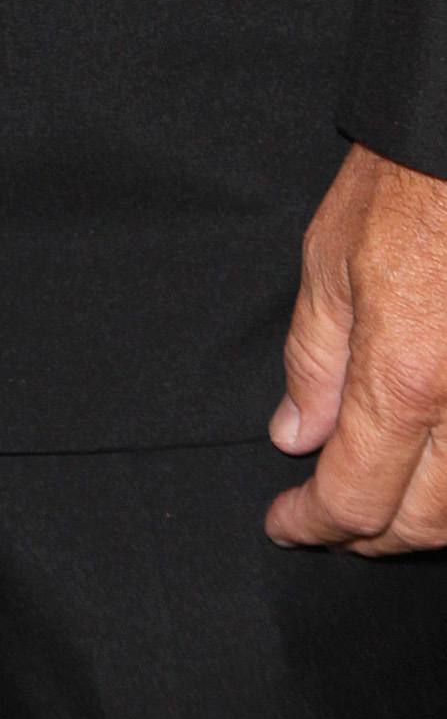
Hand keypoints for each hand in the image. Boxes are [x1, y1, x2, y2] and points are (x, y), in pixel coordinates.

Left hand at [270, 141, 446, 549]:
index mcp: (405, 379)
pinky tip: (435, 465)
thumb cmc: (405, 184)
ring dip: (426, 516)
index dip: (315, 522)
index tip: (286, 523)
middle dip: (370, 535)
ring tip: (382, 501)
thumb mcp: (329, 261)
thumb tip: (293, 436)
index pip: (355, 495)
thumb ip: (313, 360)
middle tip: (329, 520)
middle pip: (424, 520)